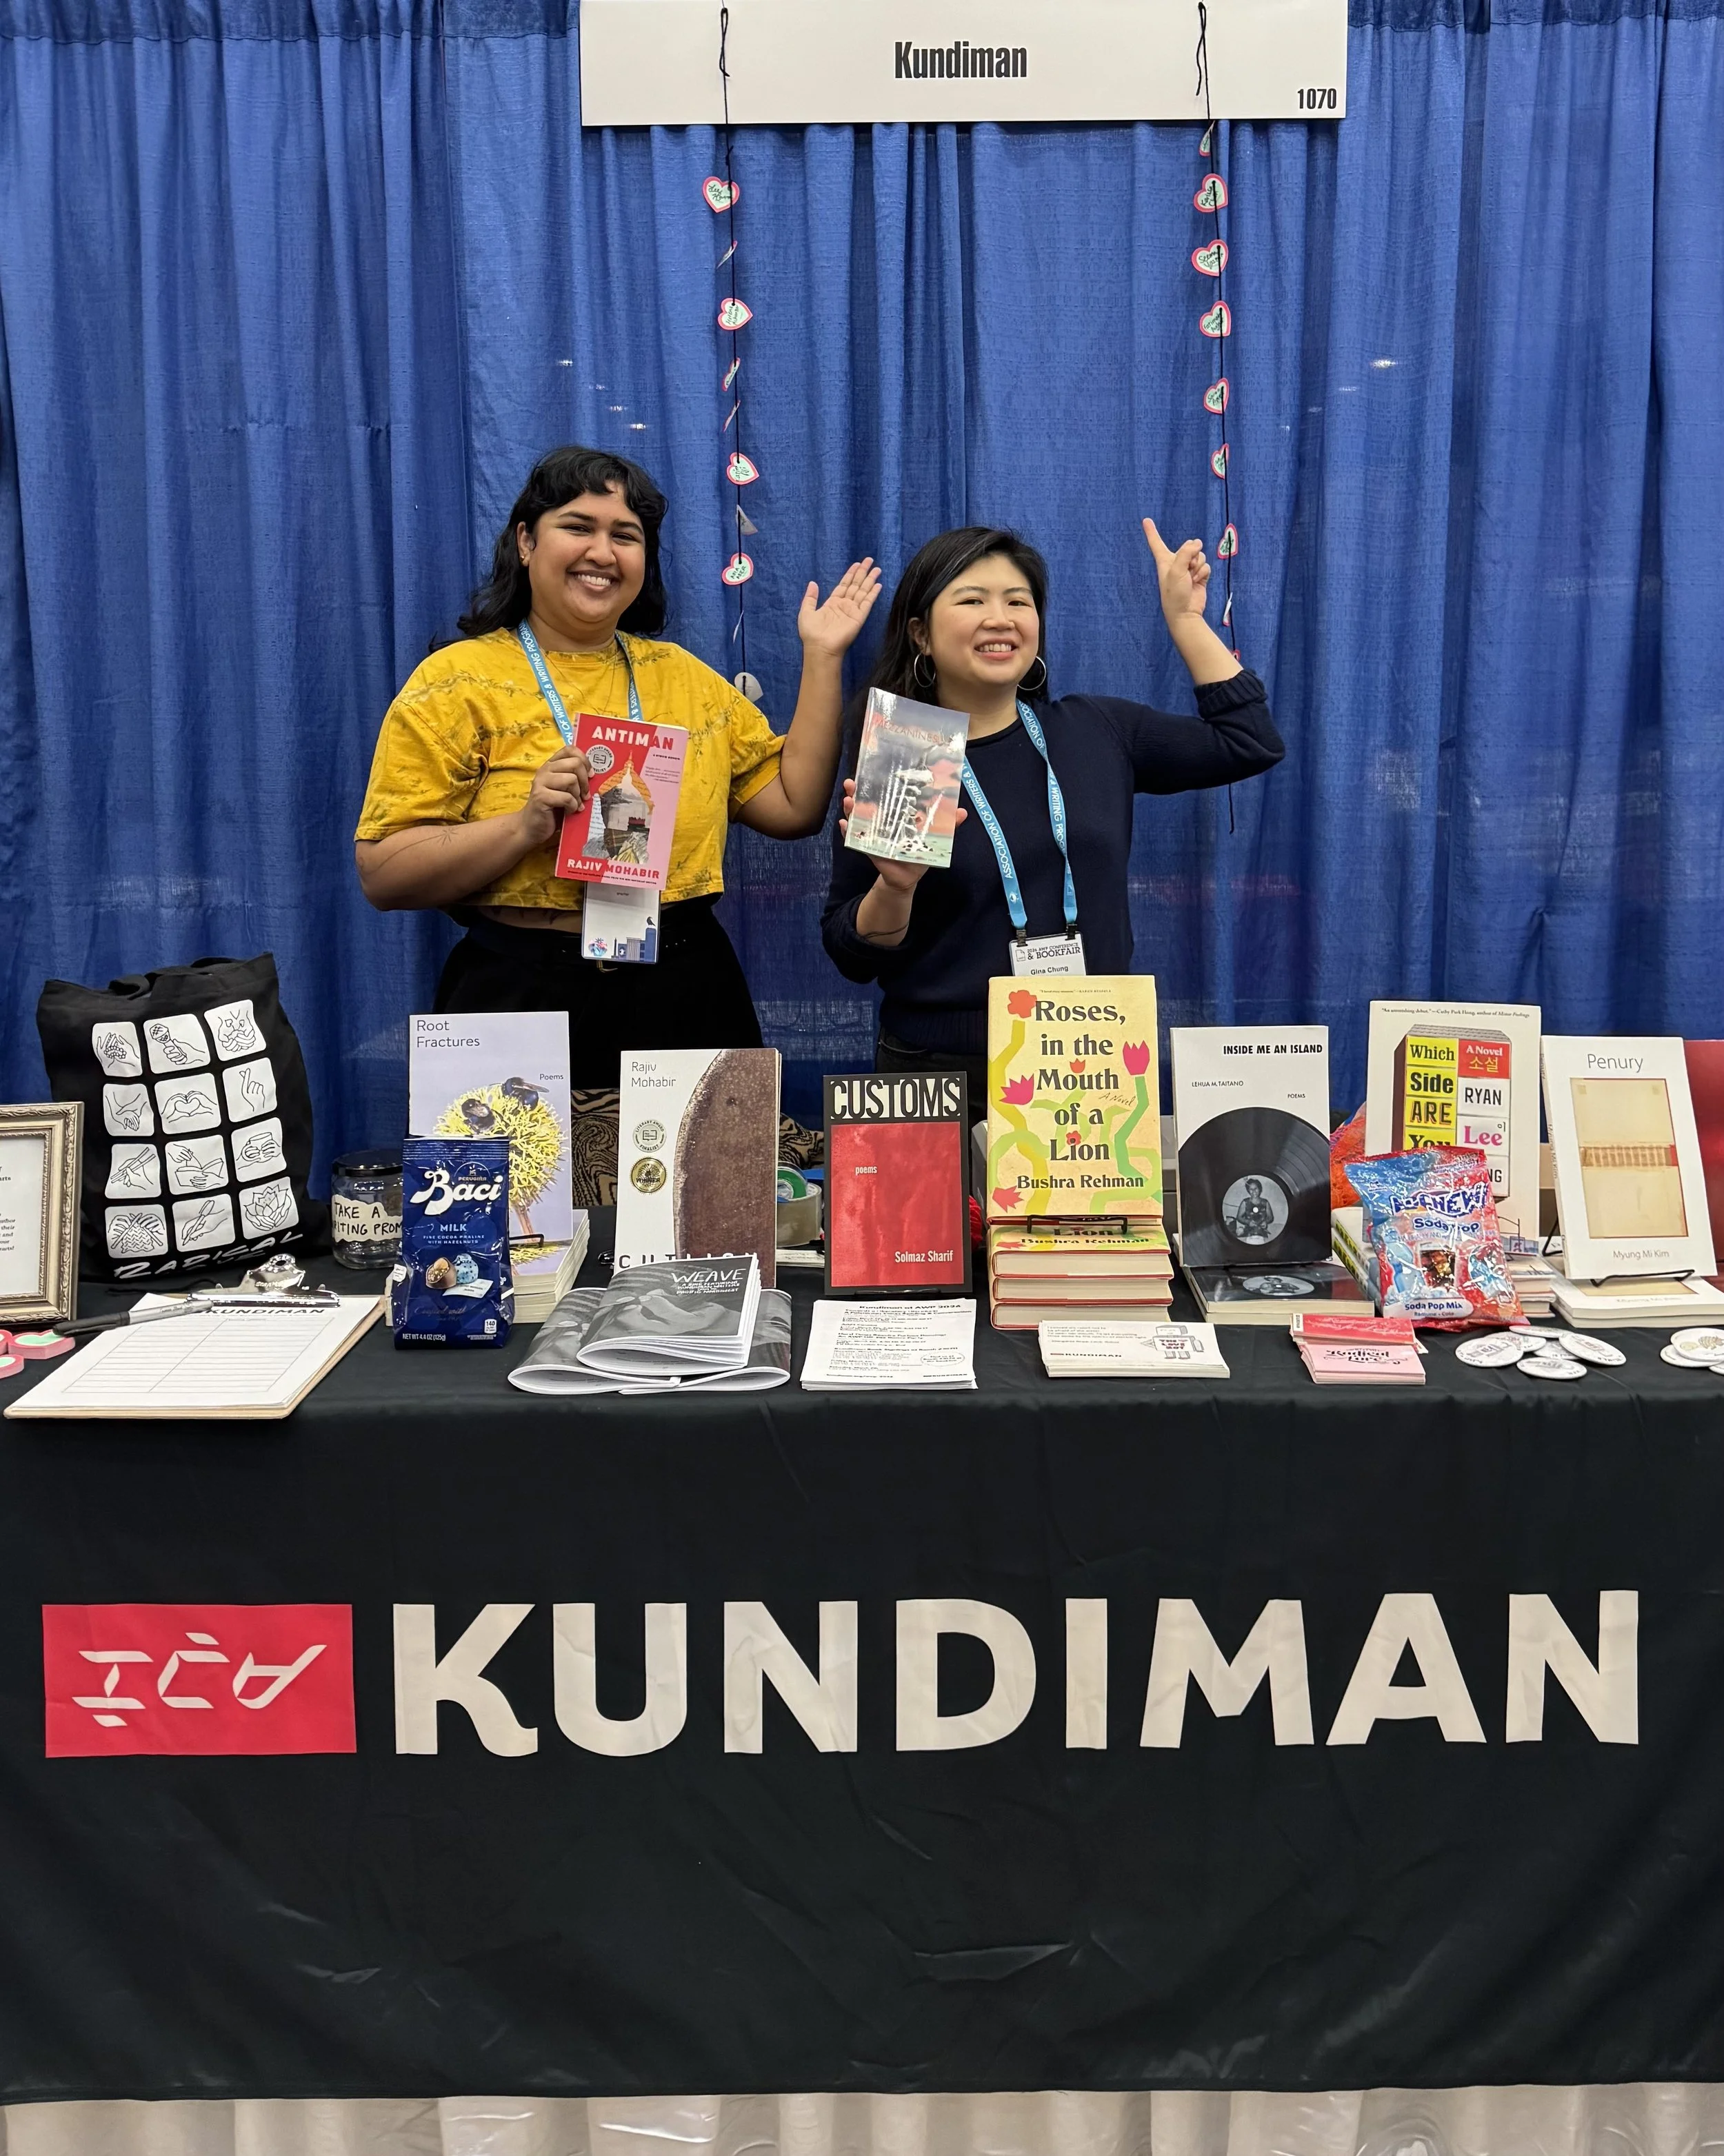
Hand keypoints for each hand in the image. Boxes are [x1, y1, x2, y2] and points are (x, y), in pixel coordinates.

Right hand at [517, 743, 591, 846]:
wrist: (532, 826)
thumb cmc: (553, 808)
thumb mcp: (565, 790)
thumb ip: (575, 779)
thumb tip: (594, 775)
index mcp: (551, 765)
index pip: (570, 750)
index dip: (584, 760)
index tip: (590, 775)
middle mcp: (545, 770)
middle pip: (575, 764)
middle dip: (585, 781)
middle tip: (585, 795)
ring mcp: (541, 782)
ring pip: (572, 780)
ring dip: (578, 796)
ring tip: (575, 805)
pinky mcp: (541, 797)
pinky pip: (567, 797)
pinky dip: (572, 807)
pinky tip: (569, 811)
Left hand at [798, 559, 882, 660]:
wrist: (820, 648)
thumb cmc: (811, 633)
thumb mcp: (806, 611)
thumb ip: (810, 597)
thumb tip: (813, 583)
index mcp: (832, 603)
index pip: (844, 585)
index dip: (850, 574)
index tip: (857, 564)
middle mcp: (844, 605)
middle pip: (856, 585)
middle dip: (862, 572)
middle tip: (869, 559)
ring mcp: (852, 611)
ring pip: (863, 591)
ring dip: (870, 580)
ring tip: (877, 568)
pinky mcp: (859, 617)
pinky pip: (867, 603)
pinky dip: (873, 594)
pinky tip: (878, 584)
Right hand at [840, 780, 965, 895]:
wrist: (908, 877)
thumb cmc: (919, 852)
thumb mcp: (934, 837)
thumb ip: (948, 825)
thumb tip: (962, 811)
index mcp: (896, 813)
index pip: (885, 794)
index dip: (876, 783)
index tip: (868, 771)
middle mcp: (880, 819)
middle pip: (866, 802)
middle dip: (856, 792)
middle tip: (851, 783)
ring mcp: (871, 832)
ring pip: (857, 817)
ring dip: (850, 809)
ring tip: (848, 801)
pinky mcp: (867, 847)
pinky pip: (854, 839)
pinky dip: (847, 832)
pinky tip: (843, 825)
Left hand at [1142, 517, 1210, 627]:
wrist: (1185, 612)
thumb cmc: (1174, 593)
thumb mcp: (1176, 570)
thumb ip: (1186, 553)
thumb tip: (1198, 543)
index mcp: (1164, 560)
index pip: (1156, 543)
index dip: (1151, 532)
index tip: (1145, 520)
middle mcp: (1176, 562)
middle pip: (1189, 546)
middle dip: (1192, 553)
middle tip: (1187, 568)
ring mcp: (1188, 569)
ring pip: (1199, 555)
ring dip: (1198, 565)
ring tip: (1191, 578)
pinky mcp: (1199, 575)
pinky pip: (1206, 565)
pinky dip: (1203, 573)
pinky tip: (1197, 582)